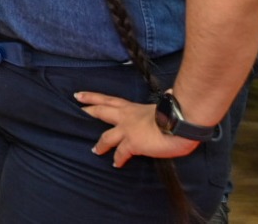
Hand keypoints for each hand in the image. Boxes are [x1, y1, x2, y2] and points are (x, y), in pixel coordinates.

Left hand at [75, 92, 203, 165]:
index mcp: (133, 107)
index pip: (109, 99)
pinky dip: (118, 159)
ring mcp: (127, 130)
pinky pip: (121, 153)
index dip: (93, 97)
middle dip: (89, 112)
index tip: (79, 95)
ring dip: (100, 144)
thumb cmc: (176, 112)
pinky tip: (115, 164)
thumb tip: (171, 93)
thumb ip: (163, 101)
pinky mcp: (132, 143)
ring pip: (106, 137)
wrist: (179, 122)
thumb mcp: (164, 104)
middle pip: (101, 111)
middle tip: (77, 111)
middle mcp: (126, 116)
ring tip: (95, 150)